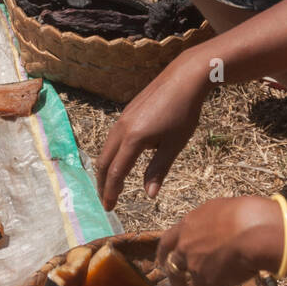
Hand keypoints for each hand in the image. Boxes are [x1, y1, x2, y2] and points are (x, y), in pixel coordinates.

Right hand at [96, 49, 211, 209]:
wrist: (184, 77)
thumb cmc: (184, 112)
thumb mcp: (174, 145)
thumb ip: (158, 170)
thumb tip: (148, 195)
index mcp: (133, 139)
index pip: (116, 172)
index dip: (111, 192)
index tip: (109, 208)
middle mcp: (121, 128)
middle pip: (104, 162)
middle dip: (103, 183)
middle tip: (106, 201)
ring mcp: (122, 119)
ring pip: (106, 149)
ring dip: (105, 169)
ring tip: (111, 184)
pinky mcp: (126, 113)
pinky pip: (112, 138)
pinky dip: (111, 155)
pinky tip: (120, 160)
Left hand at [157, 195, 278, 285]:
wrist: (257, 230)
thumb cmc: (248, 213)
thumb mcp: (222, 209)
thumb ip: (212, 222)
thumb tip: (217, 228)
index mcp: (188, 225)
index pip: (167, 240)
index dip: (163, 253)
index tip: (161, 262)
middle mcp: (187, 247)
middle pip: (175, 269)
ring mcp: (197, 266)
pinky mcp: (212, 282)